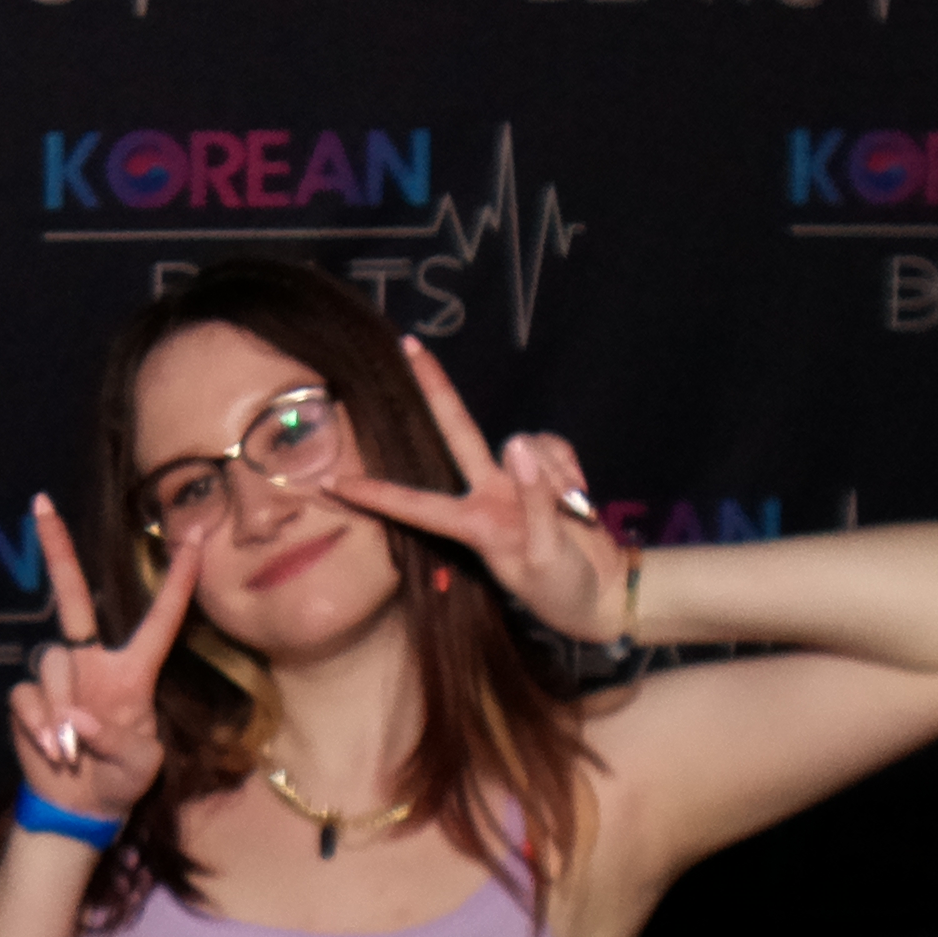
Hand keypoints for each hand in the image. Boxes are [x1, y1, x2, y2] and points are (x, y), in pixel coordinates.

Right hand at [7, 493, 198, 825]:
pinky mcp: (28, 700)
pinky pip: (27, 697)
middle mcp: (93, 664)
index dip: (177, 580)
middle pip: (73, 599)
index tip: (196, 537)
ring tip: (71, 751)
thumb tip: (76, 716)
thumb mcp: (140, 765)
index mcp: (133, 672)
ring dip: (58, 707)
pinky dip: (38, 724)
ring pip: (50, 662)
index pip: (160, 619)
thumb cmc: (122, 779)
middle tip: (42, 504)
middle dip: (57, 551)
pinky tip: (52, 750)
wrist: (80, 808)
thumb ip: (117, 739)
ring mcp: (58, 679)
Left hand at [336, 336, 628, 644]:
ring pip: (527, 444)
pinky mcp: (548, 470)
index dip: (378, 493)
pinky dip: (570, 469)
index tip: (336, 483)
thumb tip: (519, 444)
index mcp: (473, 523)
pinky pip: (554, 446)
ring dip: (554, 475)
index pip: (416, 505)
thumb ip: (534, 501)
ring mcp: (517, 479)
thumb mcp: (544, 555)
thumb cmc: (560, 586)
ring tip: (570, 516)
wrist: (601, 590)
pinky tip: (579, 499)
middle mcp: (487, 493)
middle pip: (457, 430)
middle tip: (409, 345)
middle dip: (436, 388)